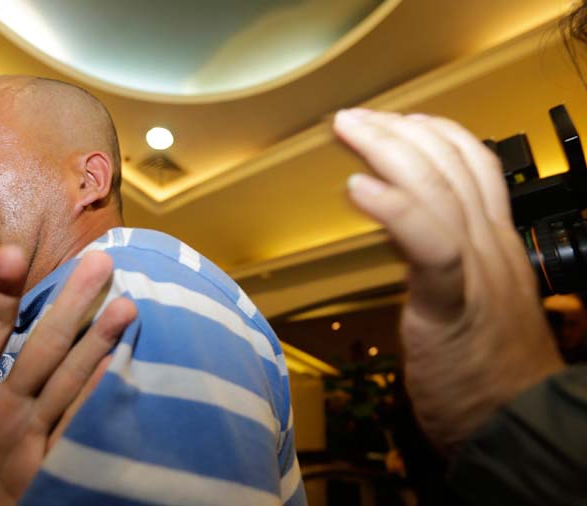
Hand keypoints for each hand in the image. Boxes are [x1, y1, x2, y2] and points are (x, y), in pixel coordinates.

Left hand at [0, 248, 135, 504]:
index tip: (11, 253)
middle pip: (41, 345)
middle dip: (69, 303)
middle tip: (99, 258)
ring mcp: (25, 434)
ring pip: (67, 377)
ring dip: (96, 341)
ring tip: (127, 302)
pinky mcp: (45, 466)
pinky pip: (78, 423)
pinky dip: (102, 395)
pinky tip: (126, 367)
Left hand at [334, 109, 564, 450]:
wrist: (520, 429)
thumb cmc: (488, 371)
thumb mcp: (473, 301)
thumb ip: (448, 263)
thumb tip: (412, 236)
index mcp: (496, 243)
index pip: (474, 166)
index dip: (435, 134)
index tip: (396, 119)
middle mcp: (492, 246)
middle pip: (450, 167)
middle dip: (398, 132)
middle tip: (352, 119)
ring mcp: (477, 272)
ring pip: (439, 193)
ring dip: (389, 152)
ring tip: (348, 131)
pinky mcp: (453, 307)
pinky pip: (430, 248)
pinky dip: (396, 211)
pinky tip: (358, 188)